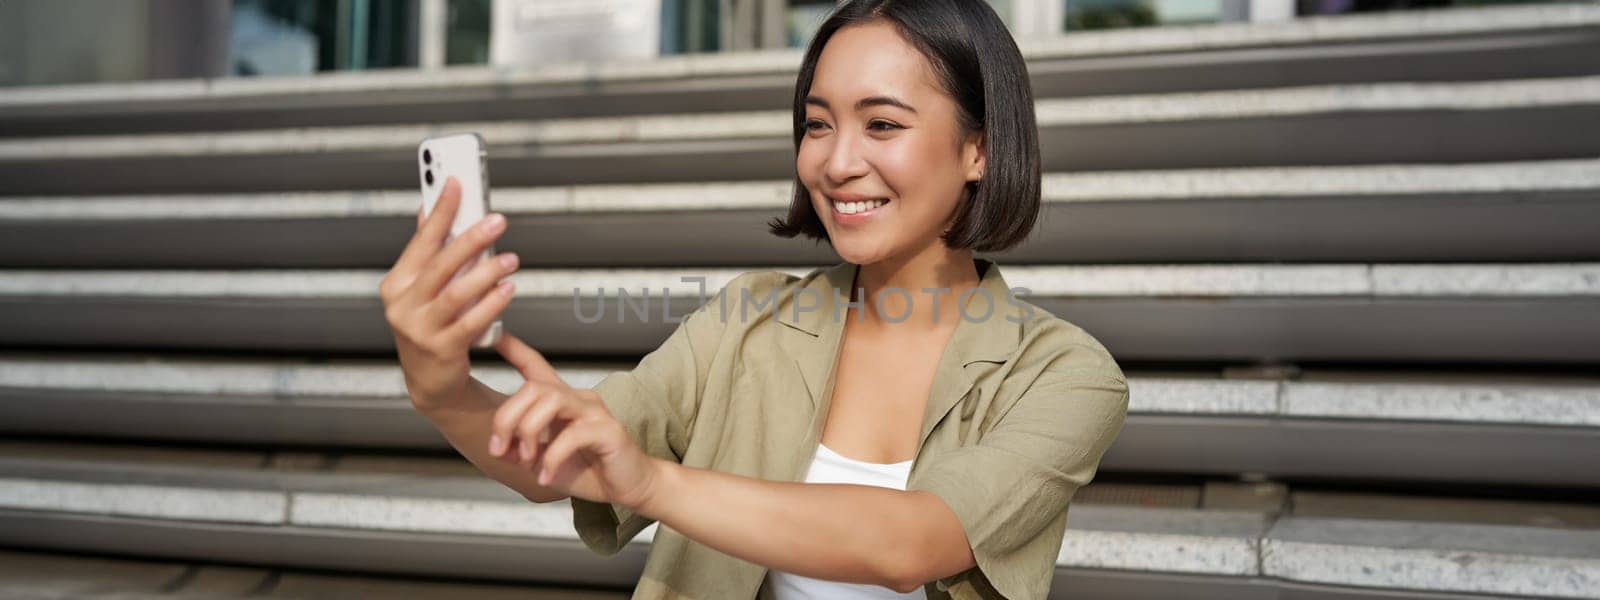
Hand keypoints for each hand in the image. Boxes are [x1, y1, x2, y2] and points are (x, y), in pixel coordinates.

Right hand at [380, 176, 518, 410]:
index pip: (421, 240)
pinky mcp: (441, 350)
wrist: (430, 380)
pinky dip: (492, 304)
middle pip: (440, 265)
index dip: (440, 211)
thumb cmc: (431, 325)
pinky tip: (509, 289)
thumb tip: (429, 207)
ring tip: (511, 259)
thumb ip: (428, 252)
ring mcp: (419, 330)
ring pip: (456, 294)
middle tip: (498, 220)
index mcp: (397, 283)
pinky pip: (470, 323)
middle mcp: (402, 305)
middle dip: (470, 239)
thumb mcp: (422, 289)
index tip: (458, 182)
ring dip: (486, 273)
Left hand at [488, 332, 662, 510]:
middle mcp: (578, 399)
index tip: (492, 334)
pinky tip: (545, 476)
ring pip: (551, 401)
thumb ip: (520, 450)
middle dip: (507, 418)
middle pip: (533, 387)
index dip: (513, 349)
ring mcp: (594, 412)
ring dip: (528, 431)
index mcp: (561, 401)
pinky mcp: (608, 430)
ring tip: (526, 460)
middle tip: (500, 449)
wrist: (628, 488)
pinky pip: (572, 435)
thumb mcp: (543, 461)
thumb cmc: (588, 470)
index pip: (535, 365)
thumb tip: (499, 448)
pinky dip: (552, 458)